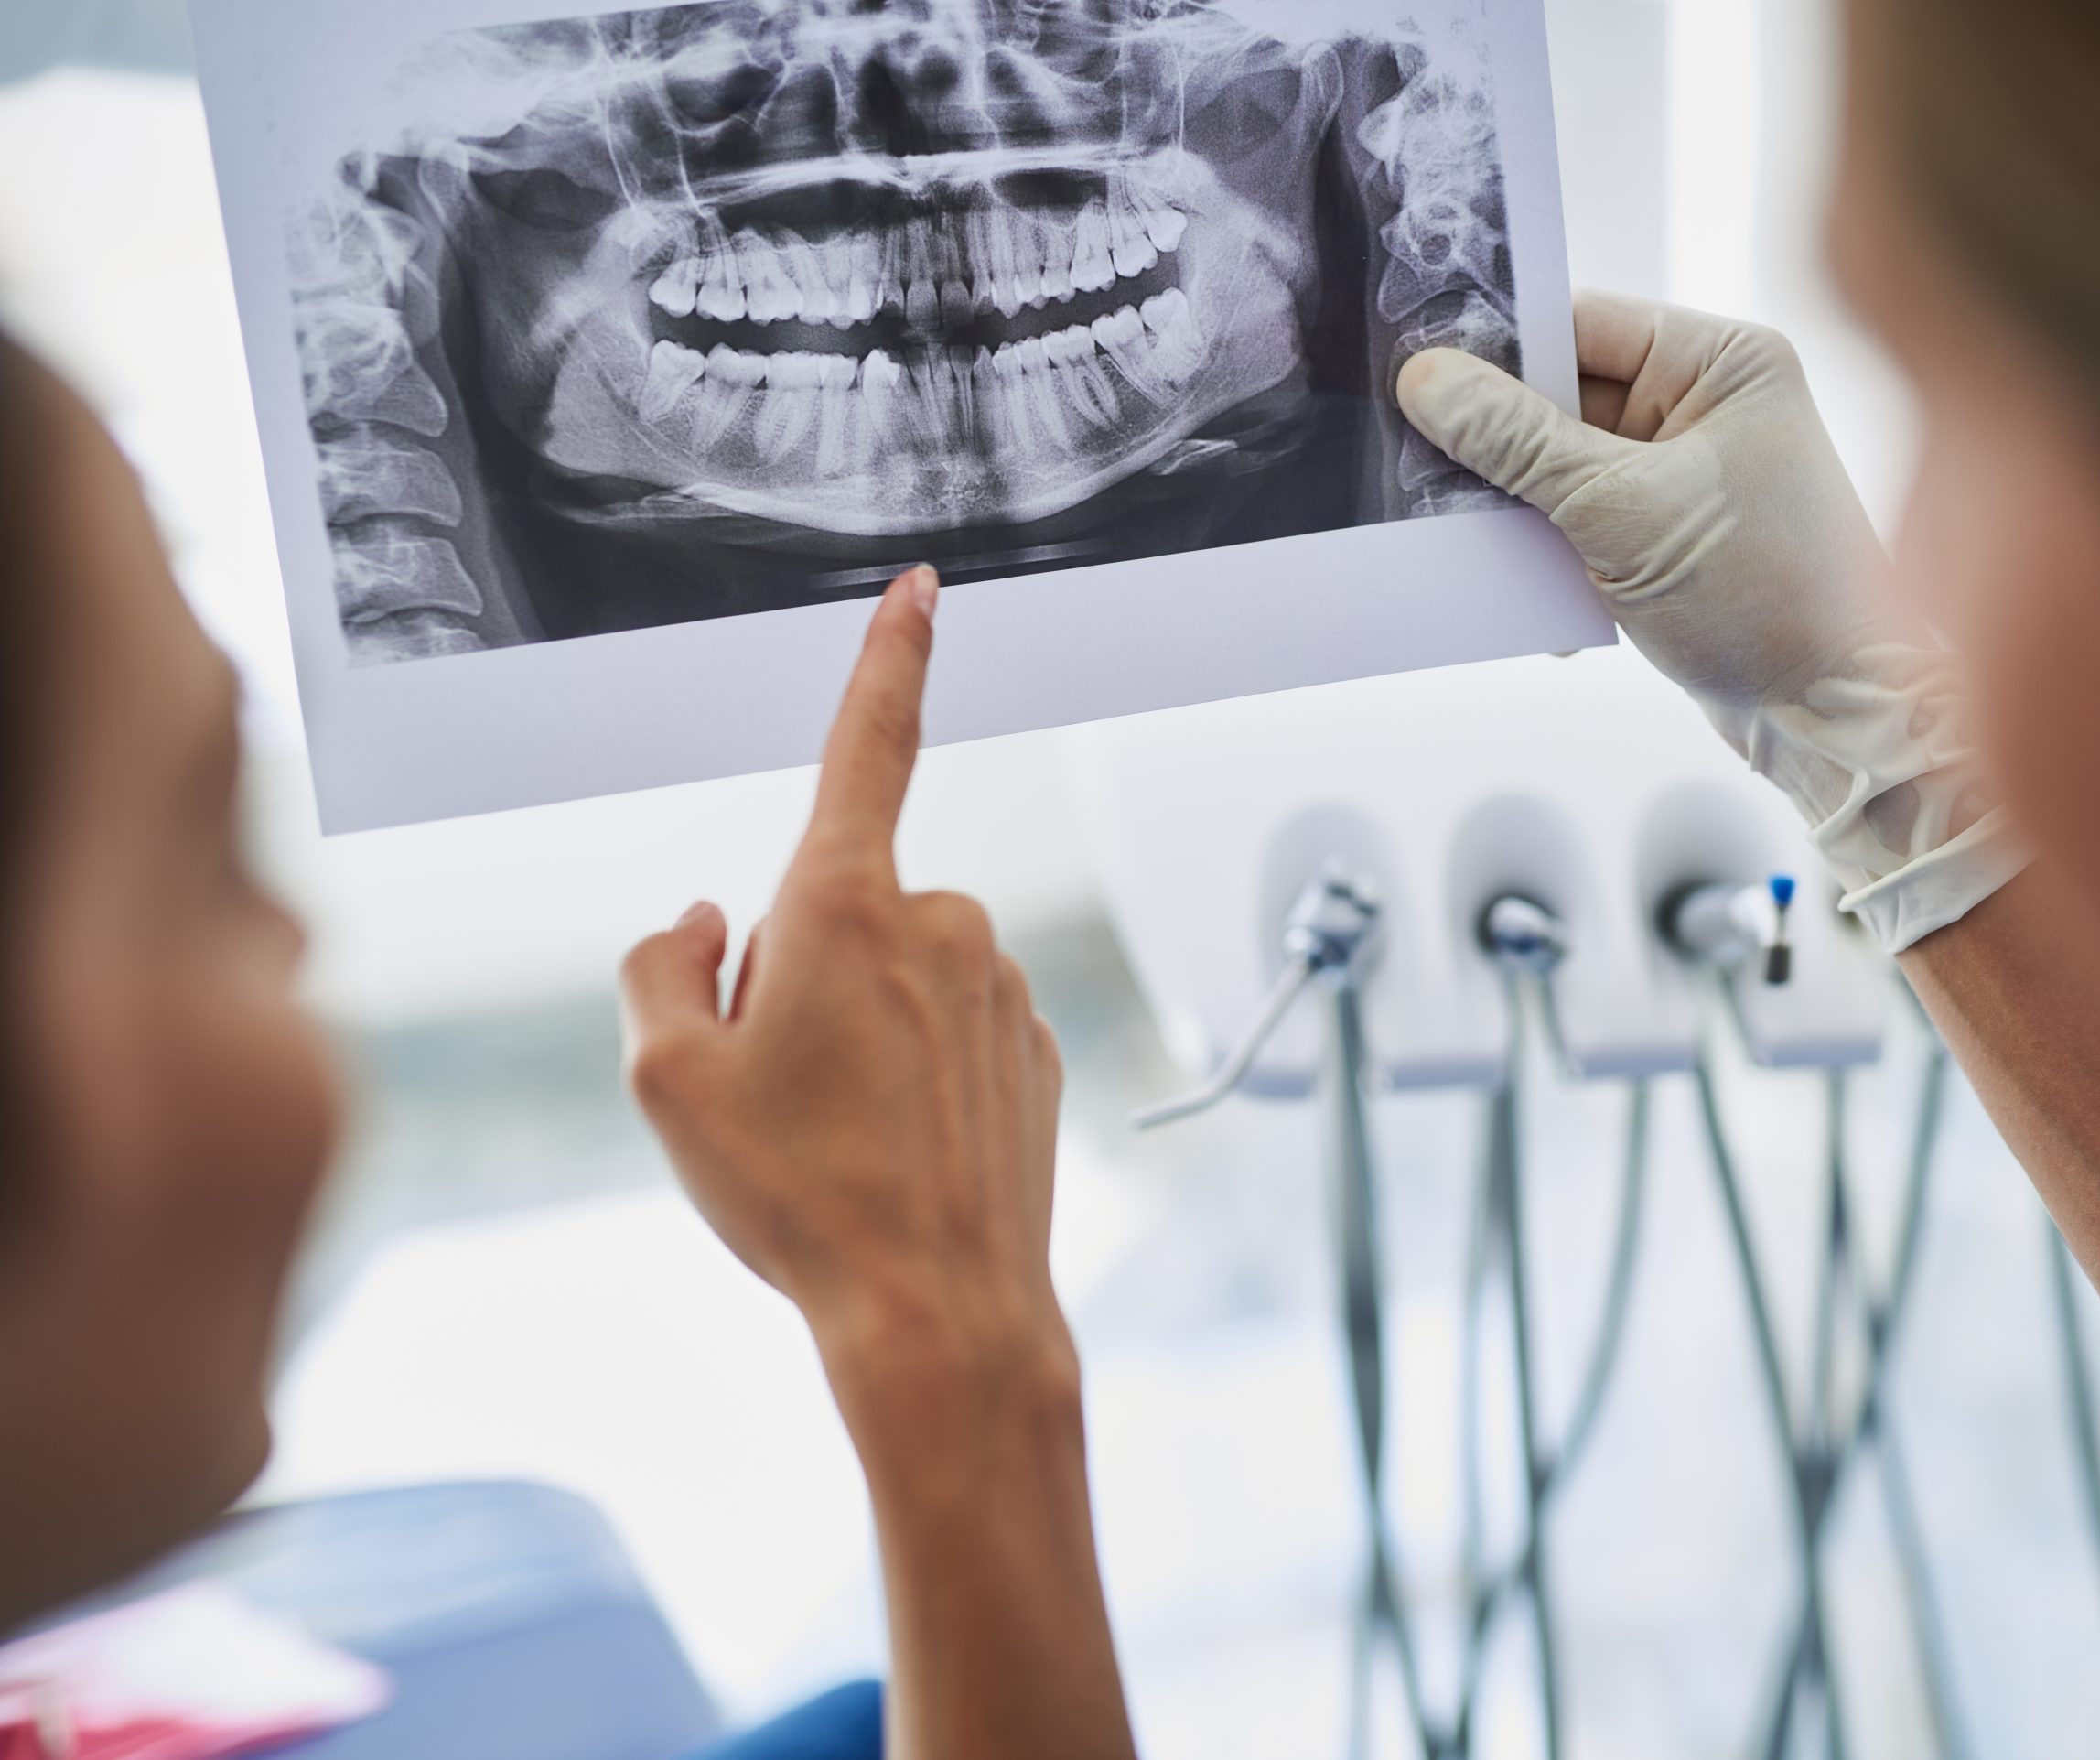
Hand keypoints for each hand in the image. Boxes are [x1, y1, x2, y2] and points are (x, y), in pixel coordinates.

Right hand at [619, 566, 1068, 1411]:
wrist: (939, 1311)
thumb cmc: (801, 1196)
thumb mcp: (667, 1079)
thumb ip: (662, 966)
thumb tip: (707, 923)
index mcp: (849, 904)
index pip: (868, 746)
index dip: (888, 658)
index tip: (924, 588)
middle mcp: (944, 924)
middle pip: (834, 911)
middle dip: (793, 975)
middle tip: (778, 1090)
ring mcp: (1001, 987)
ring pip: (893, 979)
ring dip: (852, 1030)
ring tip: (840, 1138)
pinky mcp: (1035, 1048)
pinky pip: (947, 1033)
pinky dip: (911, 1075)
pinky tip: (896, 1156)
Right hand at [1398, 291, 2024, 950]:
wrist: (1837, 717)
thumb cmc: (1768, 599)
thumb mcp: (1626, 513)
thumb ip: (1521, 445)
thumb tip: (1428, 381)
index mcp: (1721, 360)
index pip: (1579, 321)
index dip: (1494, 348)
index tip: (1413, 374)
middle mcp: (1708, 402)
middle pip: (1561, 393)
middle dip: (1497, 439)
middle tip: (1419, 461)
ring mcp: (1689, 471)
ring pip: (1560, 464)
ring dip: (1515, 504)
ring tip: (1467, 533)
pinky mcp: (1670, 535)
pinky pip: (1580, 520)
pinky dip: (1546, 551)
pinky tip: (1529, 590)